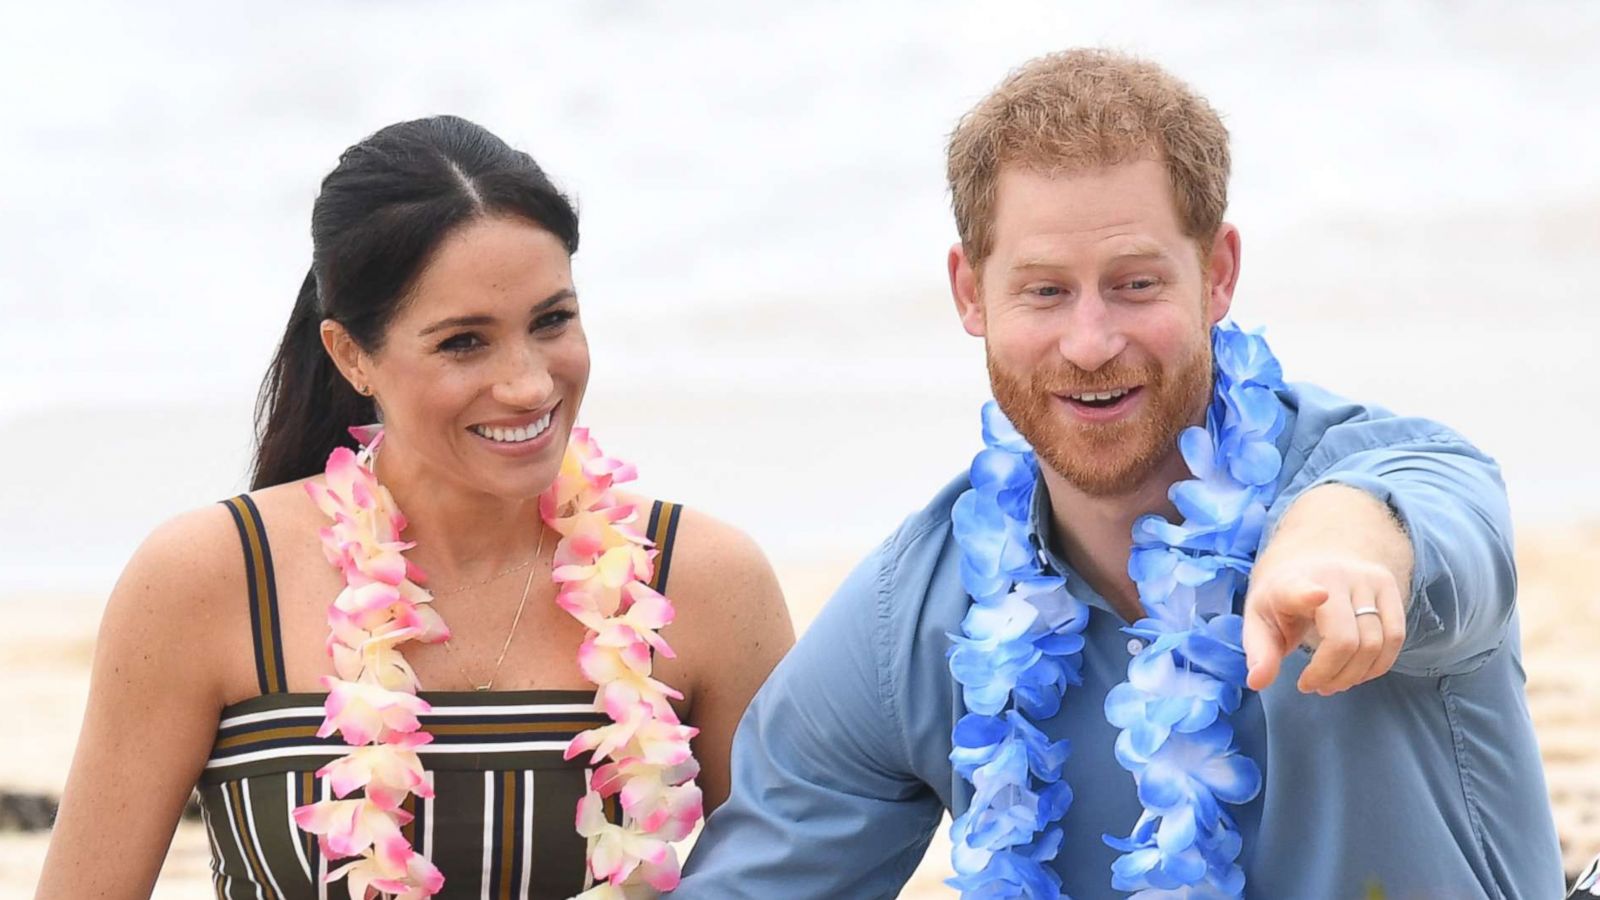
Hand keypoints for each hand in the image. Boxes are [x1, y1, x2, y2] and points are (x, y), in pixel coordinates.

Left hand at [1242, 553, 1405, 694]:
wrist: (1308, 562)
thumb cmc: (1282, 600)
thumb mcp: (1259, 622)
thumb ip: (1260, 653)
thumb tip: (1257, 682)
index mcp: (1290, 583)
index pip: (1300, 589)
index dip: (1307, 594)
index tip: (1318, 595)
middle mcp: (1333, 575)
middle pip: (1345, 641)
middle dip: (1331, 675)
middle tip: (1314, 687)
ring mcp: (1365, 578)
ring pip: (1375, 643)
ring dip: (1355, 675)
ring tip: (1333, 682)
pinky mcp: (1387, 585)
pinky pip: (1396, 636)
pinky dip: (1378, 664)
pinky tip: (1357, 672)